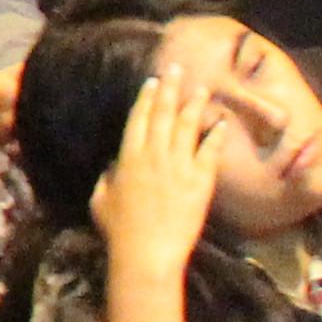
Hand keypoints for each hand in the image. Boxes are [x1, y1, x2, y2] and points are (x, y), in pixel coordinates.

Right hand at [88, 61, 223, 277]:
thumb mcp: (100, 198)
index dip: (146, 98)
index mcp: (129, 156)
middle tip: (177, 69)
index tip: (153, 81)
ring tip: (201, 87)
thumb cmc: (118, 229)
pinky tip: (221, 122)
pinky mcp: (200, 182)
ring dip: (194, 105)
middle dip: (170, 90)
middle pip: (163, 115)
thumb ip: (108, 176)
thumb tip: (115, 163)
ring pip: (187, 127)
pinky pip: (209, 153)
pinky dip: (215, 136)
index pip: (139, 118)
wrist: (147, 253)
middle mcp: (155, 155)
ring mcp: (179, 167)